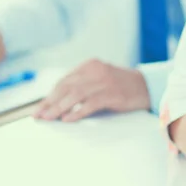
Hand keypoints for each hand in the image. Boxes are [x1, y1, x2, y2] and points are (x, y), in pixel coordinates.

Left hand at [34, 59, 150, 121]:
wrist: (147, 86)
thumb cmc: (119, 87)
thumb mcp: (99, 80)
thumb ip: (81, 86)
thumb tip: (56, 104)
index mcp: (89, 65)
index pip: (63, 81)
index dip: (49, 96)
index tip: (38, 110)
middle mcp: (95, 71)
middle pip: (66, 87)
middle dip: (50, 103)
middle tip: (38, 116)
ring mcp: (105, 81)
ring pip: (76, 94)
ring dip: (59, 108)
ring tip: (49, 119)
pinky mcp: (113, 93)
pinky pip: (91, 103)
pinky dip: (77, 112)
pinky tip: (68, 119)